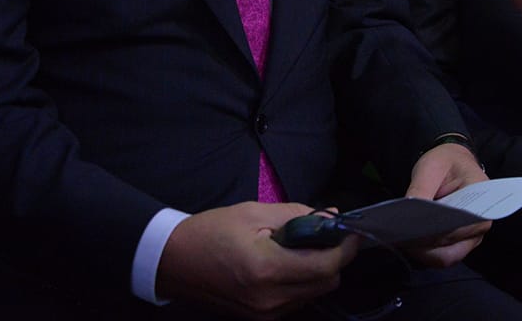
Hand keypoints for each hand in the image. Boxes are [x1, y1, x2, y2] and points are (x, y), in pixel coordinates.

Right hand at [157, 201, 358, 318]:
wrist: (172, 261)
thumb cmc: (210, 232)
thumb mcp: (255, 213)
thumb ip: (298, 216)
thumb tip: (332, 217)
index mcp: (267, 270)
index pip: (326, 266)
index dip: (344, 247)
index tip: (349, 230)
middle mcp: (269, 300)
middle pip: (326, 283)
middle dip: (332, 258)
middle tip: (321, 235)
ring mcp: (264, 315)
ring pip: (313, 294)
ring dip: (316, 271)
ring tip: (296, 248)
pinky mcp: (259, 319)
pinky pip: (296, 301)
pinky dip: (300, 282)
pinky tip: (284, 264)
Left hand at [403, 142, 491, 267]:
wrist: (452, 163)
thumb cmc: (446, 162)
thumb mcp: (431, 166)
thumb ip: (421, 189)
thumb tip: (408, 218)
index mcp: (484, 201)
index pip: (459, 228)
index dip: (435, 234)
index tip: (410, 232)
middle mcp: (480, 225)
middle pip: (451, 251)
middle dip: (423, 248)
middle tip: (397, 238)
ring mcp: (470, 238)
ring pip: (444, 259)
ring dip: (421, 253)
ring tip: (399, 240)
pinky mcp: (458, 244)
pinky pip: (440, 256)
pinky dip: (422, 252)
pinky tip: (406, 241)